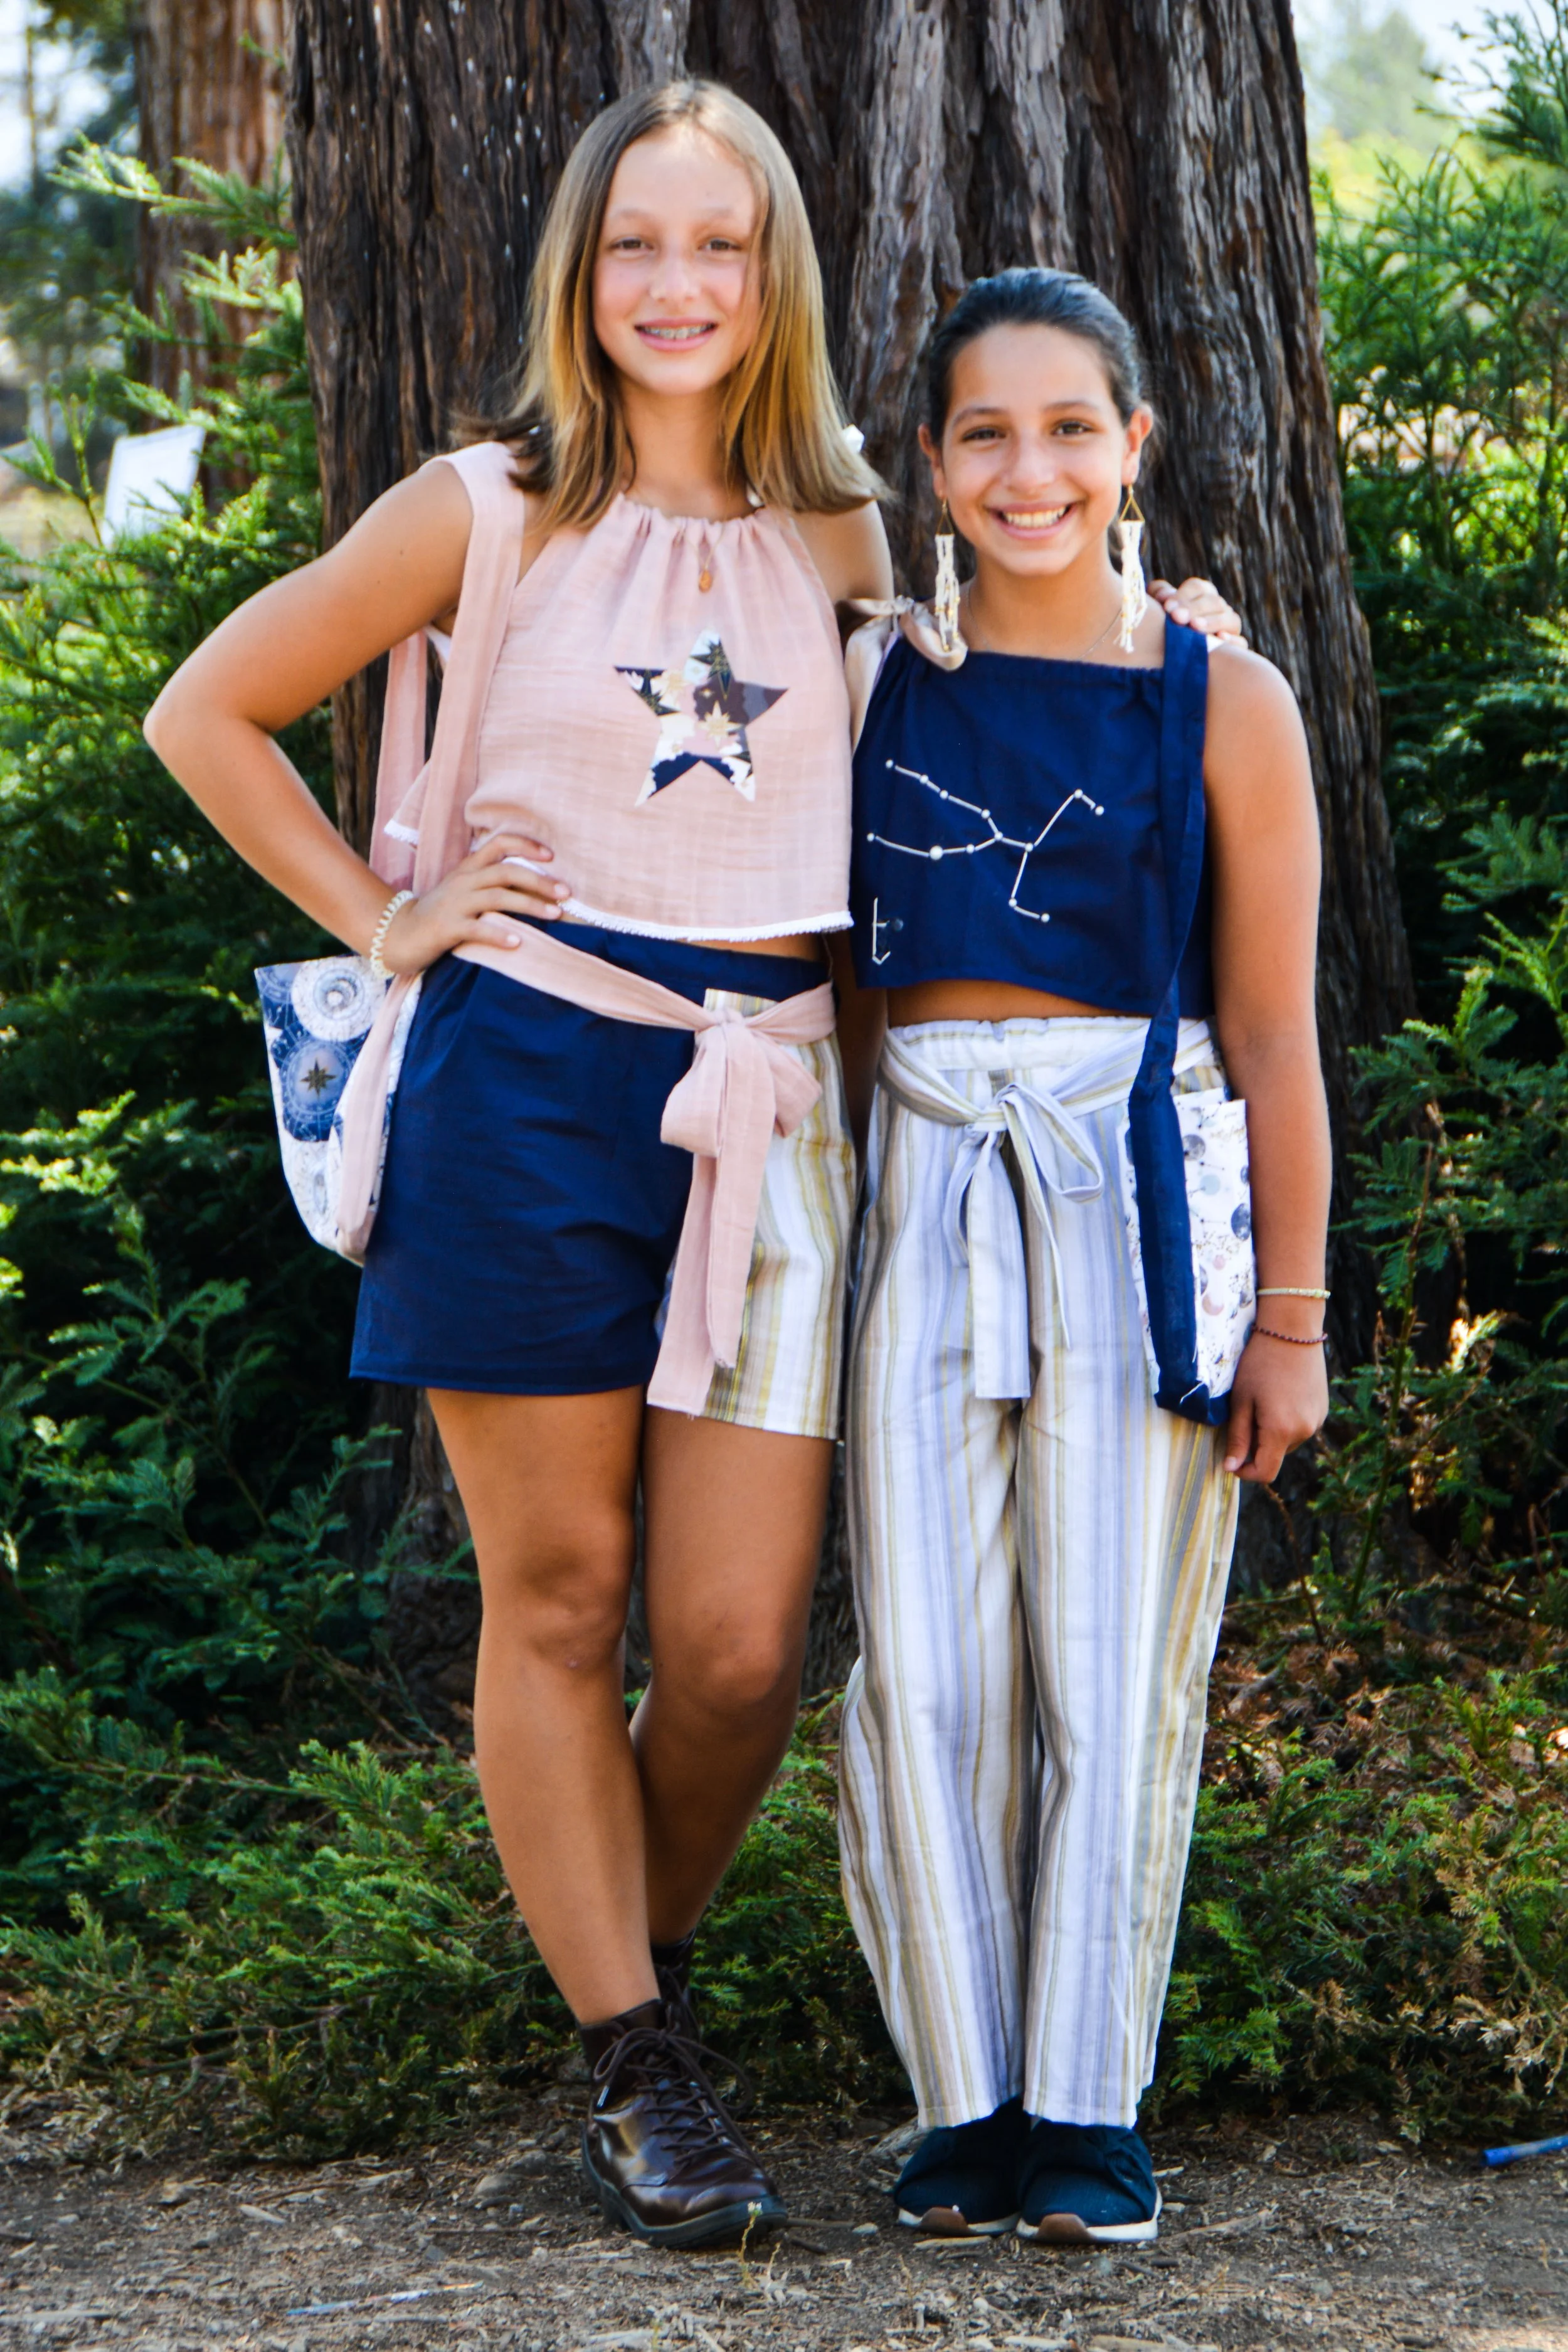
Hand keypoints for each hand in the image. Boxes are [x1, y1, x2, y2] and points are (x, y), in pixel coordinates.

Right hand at [377, 832, 568, 973]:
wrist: (399, 934)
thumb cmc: (439, 914)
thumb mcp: (462, 889)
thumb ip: (489, 881)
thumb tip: (530, 883)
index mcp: (468, 868)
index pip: (499, 844)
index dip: (526, 846)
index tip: (551, 857)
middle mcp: (463, 881)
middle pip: (507, 872)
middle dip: (540, 881)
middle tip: (566, 893)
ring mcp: (455, 903)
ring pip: (498, 897)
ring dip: (530, 905)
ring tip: (555, 915)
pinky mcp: (447, 928)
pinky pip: (477, 929)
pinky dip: (499, 934)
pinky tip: (517, 942)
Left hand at [1150, 577, 1247, 647]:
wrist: (1178, 660)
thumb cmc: (1167, 628)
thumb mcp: (1162, 610)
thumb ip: (1160, 595)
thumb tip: (1163, 595)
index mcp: (1202, 594)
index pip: (1197, 588)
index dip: (1183, 595)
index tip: (1166, 606)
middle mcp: (1219, 608)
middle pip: (1212, 601)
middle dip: (1193, 608)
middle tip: (1176, 617)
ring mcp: (1229, 626)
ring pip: (1229, 619)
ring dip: (1212, 621)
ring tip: (1195, 626)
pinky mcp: (1236, 647)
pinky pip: (1241, 642)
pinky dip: (1232, 640)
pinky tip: (1219, 638)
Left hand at [1222, 1331, 1328, 1480]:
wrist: (1291, 1331)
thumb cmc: (1259, 1363)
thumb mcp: (1241, 1401)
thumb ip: (1238, 1437)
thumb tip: (1231, 1467)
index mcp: (1282, 1431)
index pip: (1265, 1472)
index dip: (1245, 1472)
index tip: (1231, 1460)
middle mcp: (1305, 1431)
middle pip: (1276, 1456)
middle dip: (1257, 1446)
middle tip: (1245, 1414)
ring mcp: (1317, 1420)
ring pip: (1288, 1442)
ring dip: (1272, 1433)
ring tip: (1263, 1401)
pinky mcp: (1323, 1410)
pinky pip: (1300, 1427)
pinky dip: (1286, 1422)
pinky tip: (1278, 1395)